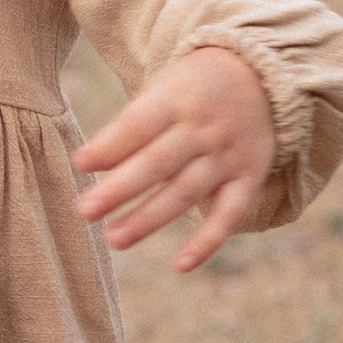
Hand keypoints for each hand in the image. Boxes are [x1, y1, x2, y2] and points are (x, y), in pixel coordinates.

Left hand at [73, 48, 274, 272]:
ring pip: (186, 192)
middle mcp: (204, 128)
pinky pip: (229, 214)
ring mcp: (228, 155)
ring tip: (113, 240)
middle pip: (158, 162)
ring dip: (149, 218)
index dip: (110, 145)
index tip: (79, 164)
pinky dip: (208, 241)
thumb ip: (131, 126)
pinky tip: (181, 265)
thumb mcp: (163, 89)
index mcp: (177, 98)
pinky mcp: (248, 178)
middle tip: (84, 211)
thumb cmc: (192, 89)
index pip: (140, 124)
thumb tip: (90, 164)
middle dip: (120, 188)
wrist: (262, 77)